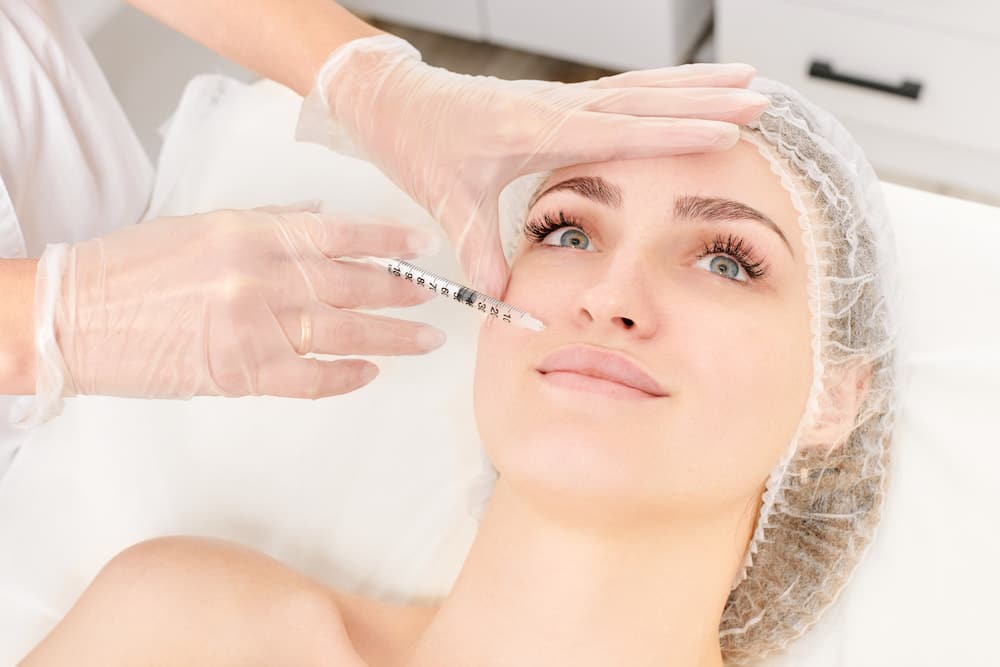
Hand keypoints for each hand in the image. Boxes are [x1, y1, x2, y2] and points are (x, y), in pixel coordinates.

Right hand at [28, 206, 443, 409]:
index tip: (423, 247)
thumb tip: (322, 218)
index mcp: (252, 232)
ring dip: (391, 336)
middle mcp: (261, 274)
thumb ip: (270, 223)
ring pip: (343, 330)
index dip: (388, 240)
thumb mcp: (205, 226)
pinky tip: (370, 373)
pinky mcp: (241, 371)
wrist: (76, 316)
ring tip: (424, 340)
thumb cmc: (133, 270)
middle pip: (351, 283)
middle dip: (400, 291)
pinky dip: (345, 377)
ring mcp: (254, 324)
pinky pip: (311, 378)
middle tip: (435, 298)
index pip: (339, 233)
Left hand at [297, 35, 767, 295]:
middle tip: (760, 98)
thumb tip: (503, 299)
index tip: (724, 131)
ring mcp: (560, 98)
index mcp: (534, 128)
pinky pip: (622, 89)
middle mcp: (556, 105)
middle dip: (706, 99)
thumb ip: (479, 249)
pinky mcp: (558, 99)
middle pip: (645, 98)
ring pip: (640, 86)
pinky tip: (688, 89)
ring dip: (694, 84)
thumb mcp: (447, 199)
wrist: (394, 100)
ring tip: (744, 78)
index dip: (673, 131)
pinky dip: (662, 86)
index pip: (618, 129)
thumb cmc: (419, 141)